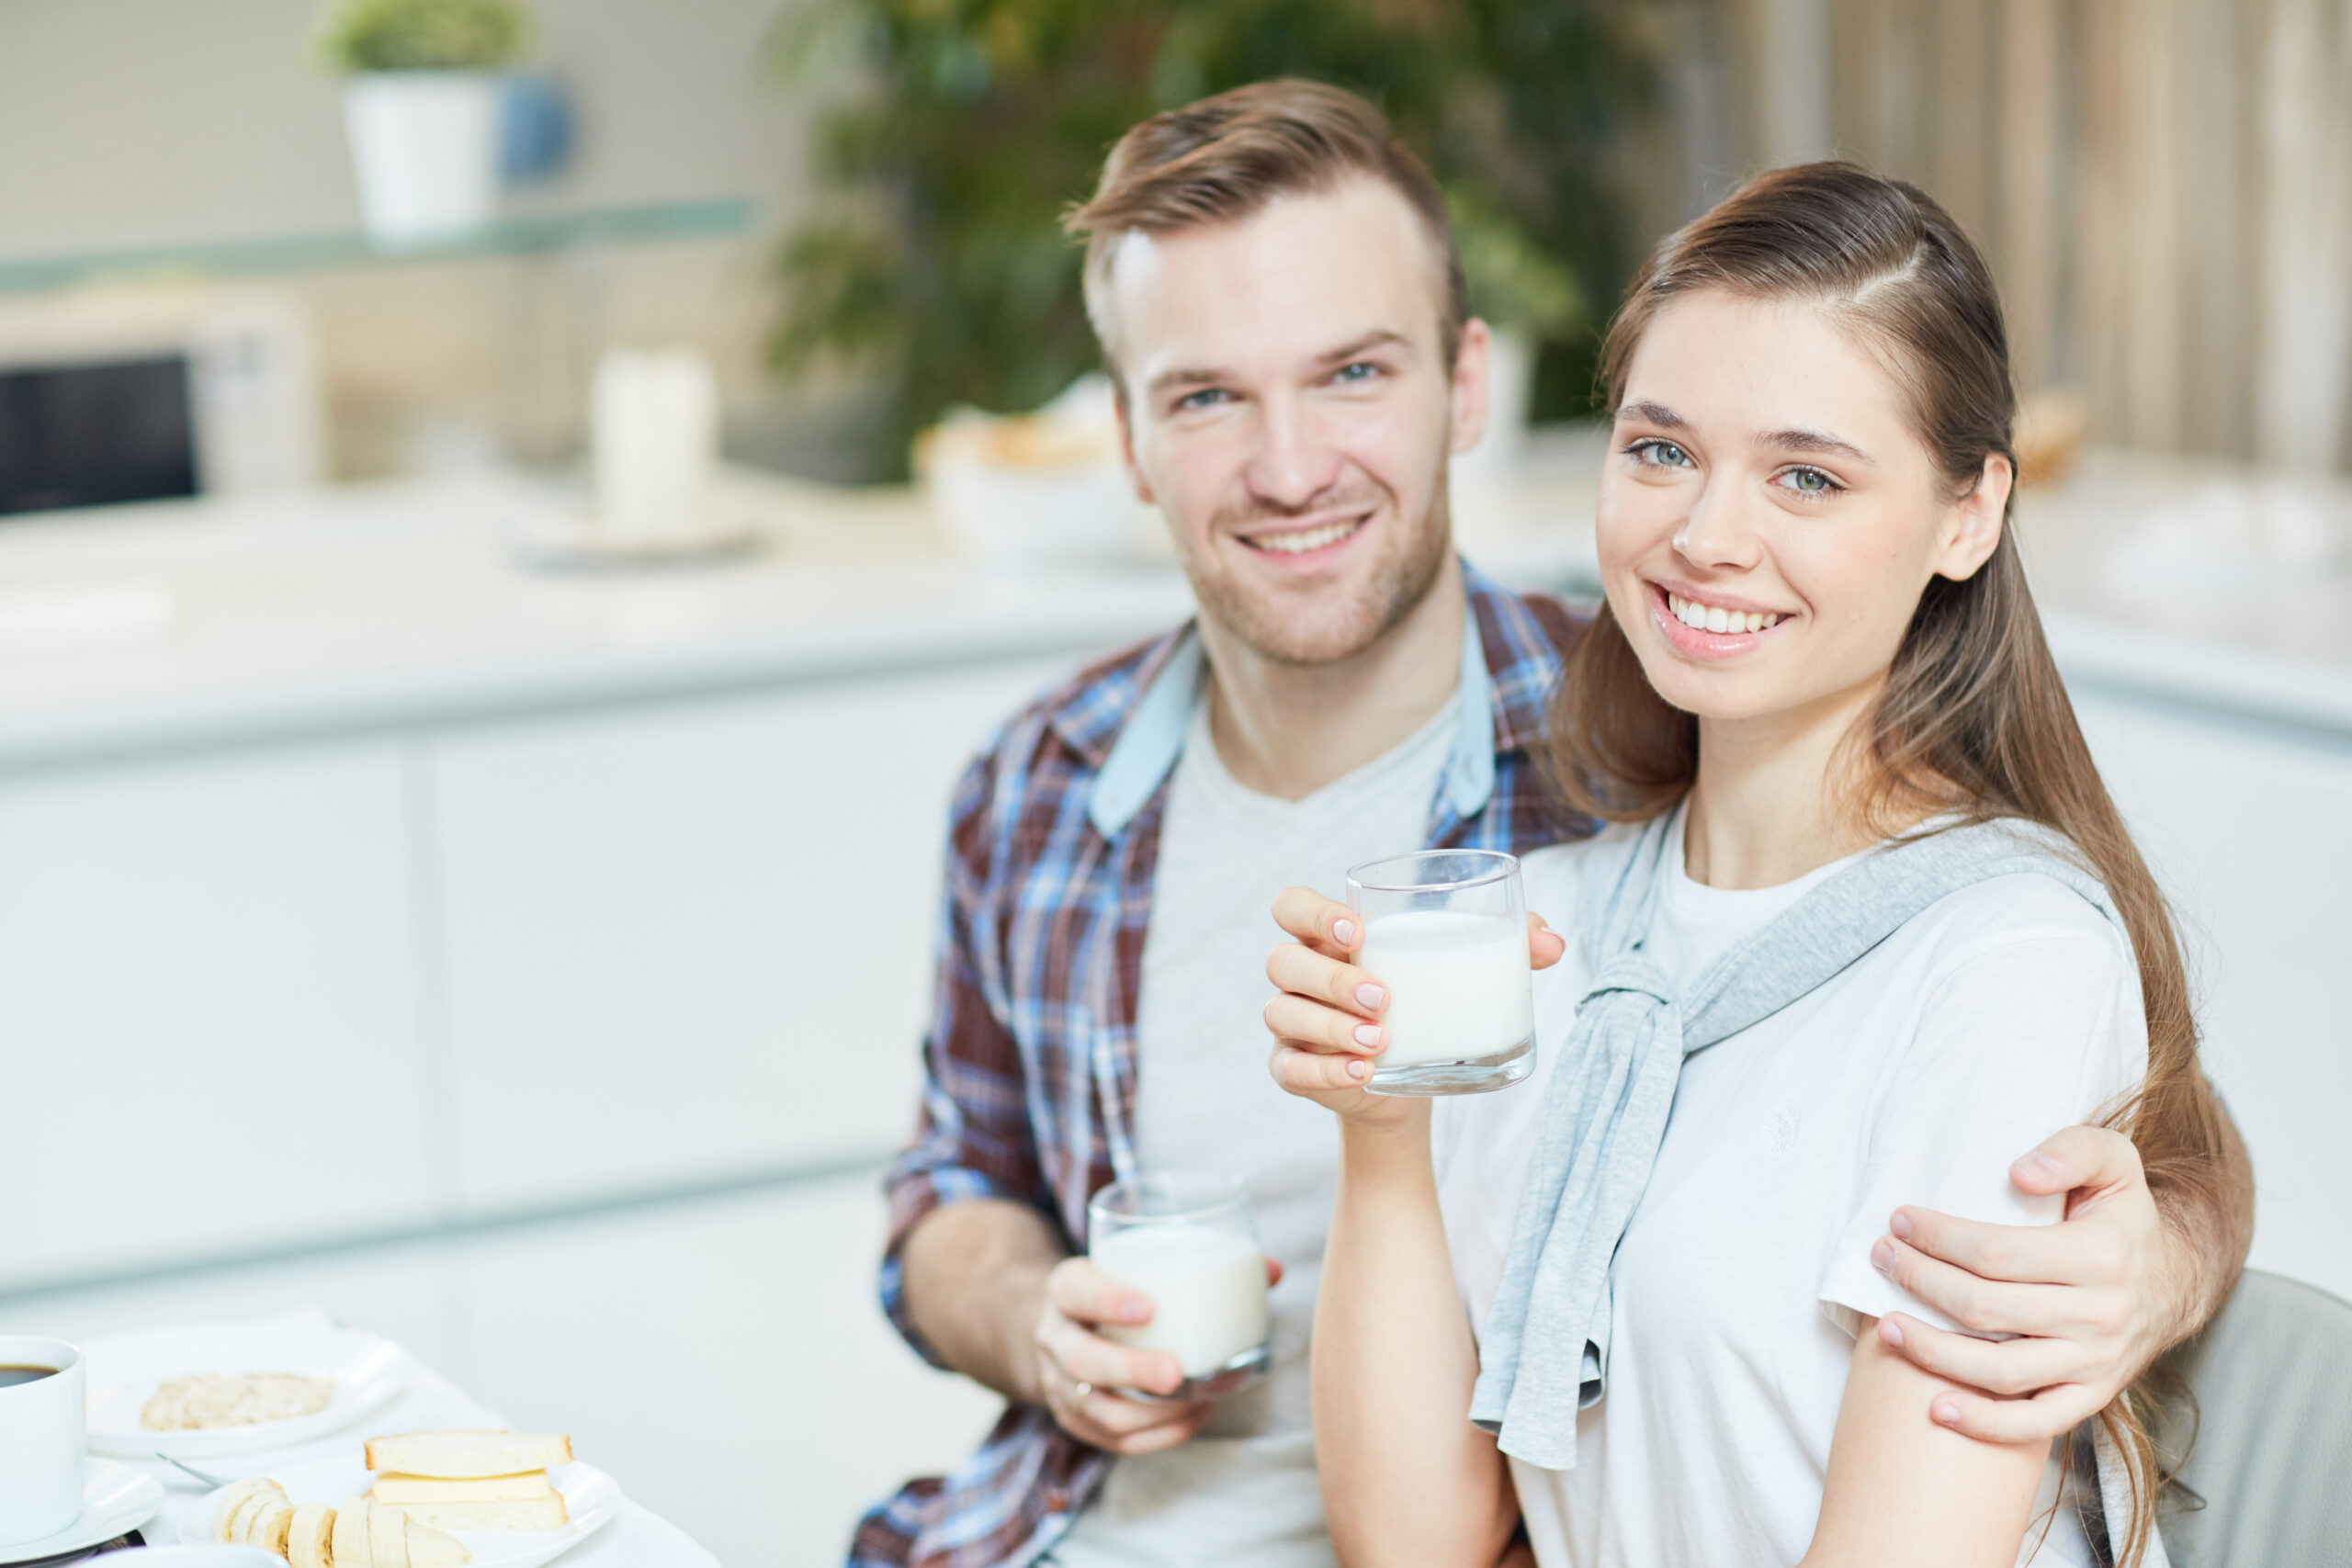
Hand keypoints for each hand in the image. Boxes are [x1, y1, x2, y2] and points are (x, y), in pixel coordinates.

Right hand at [1031, 1255, 1277, 1452]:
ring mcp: (1058, 1383)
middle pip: (1081, 1360)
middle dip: (1130, 1370)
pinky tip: (1193, 1417)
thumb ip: (1202, 1263)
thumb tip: (1273, 1270)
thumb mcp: (1141, 1265)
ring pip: (1093, 1408)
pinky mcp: (1073, 1418)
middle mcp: (1054, 1336)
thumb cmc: (1120, 1288)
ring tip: (1198, 1399)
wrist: (1067, 1323)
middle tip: (1175, 1373)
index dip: (1107, 1300)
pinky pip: (1109, 1439)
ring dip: (1147, 1413)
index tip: (1149, 1307)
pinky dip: (1155, 1435)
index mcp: (1066, 1288)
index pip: (1076, 1291)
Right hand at [1263, 886, 1563, 1125]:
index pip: (1291, 906)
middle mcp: (1301, 976)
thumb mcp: (1462, 972)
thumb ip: (1507, 946)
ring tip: (1379, 1039)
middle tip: (1384, 998)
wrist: (1410, 1083)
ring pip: (1282, 1013)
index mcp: (1330, 937)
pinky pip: (1289, 1068)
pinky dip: (1325, 1071)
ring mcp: (1291, 1025)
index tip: (1358, 932)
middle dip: (1331, 977)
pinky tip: (1363, 1073)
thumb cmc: (1430, 1006)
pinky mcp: (1292, 1069)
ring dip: (1330, 1026)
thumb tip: (1554, 942)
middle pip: (1283, 961)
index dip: (1313, 913)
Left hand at [1868, 1126, 2185, 1442]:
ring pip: (2001, 1371)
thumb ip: (2071, 1149)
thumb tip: (2019, 1173)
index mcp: (2102, 1255)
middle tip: (1882, 1258)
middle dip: (1921, 1281)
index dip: (1939, 1238)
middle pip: (1986, 1308)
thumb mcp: (2113, 1159)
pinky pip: (2036, 1424)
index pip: (1997, 1252)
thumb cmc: (2120, 1215)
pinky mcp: (2092, 1397)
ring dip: (1933, 1351)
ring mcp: (2097, 1364)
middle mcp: (2102, 1315)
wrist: (2171, 1282)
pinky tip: (1936, 1409)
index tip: (1900, 1221)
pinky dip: (1984, 1423)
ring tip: (1886, 1325)